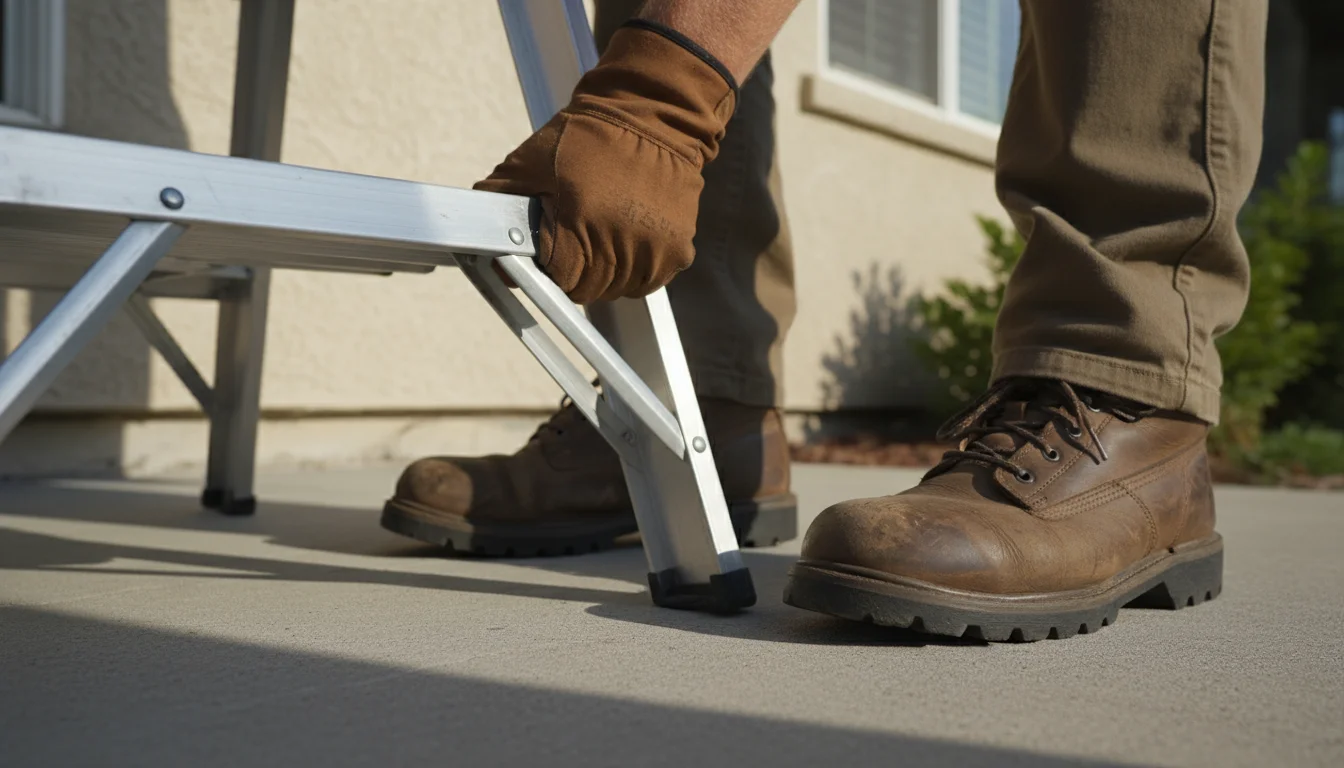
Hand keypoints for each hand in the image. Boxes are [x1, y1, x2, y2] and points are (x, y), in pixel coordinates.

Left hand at [474, 21, 737, 303]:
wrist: (652, 113)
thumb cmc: (586, 136)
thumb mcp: (528, 162)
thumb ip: (498, 203)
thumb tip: (476, 242)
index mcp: (580, 222)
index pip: (558, 280)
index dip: (546, 270)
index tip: (545, 251)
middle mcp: (620, 243)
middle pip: (587, 289)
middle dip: (573, 272)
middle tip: (572, 238)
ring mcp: (653, 250)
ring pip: (617, 289)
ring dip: (605, 272)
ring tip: (601, 232)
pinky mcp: (677, 251)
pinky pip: (647, 280)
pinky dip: (635, 268)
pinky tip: (626, 236)